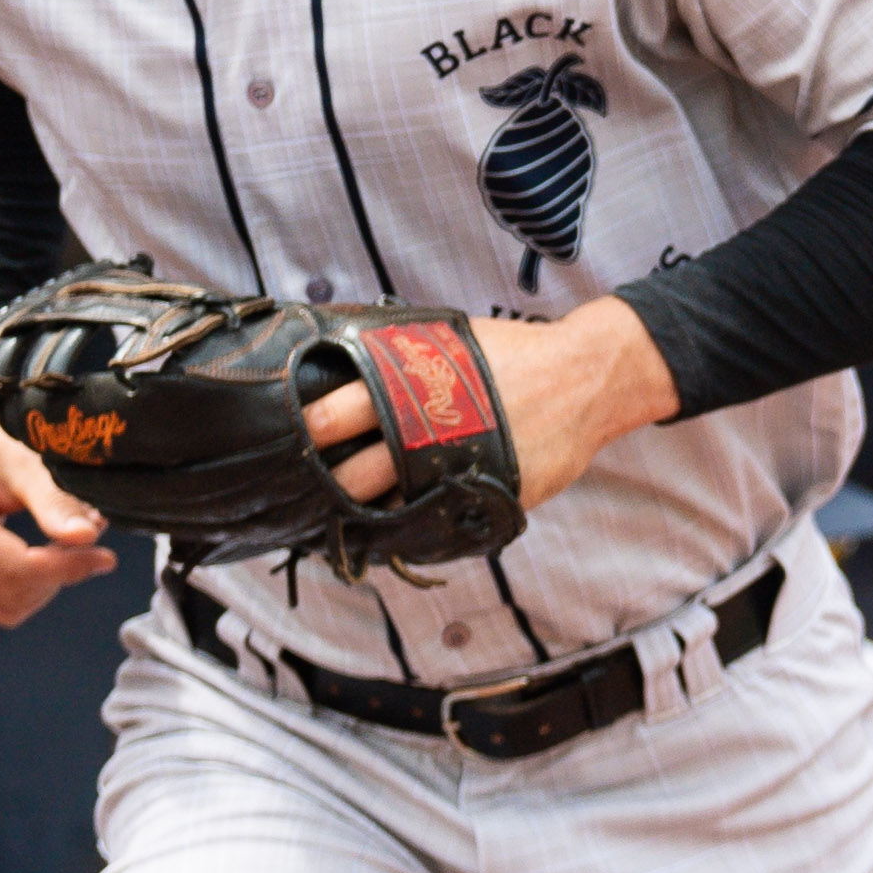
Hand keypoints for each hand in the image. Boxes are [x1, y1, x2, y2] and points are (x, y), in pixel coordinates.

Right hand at [0, 377, 116, 627]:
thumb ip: (55, 501)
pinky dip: (29, 589)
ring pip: (8, 608)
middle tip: (89, 541)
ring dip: (46, 585)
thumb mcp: (24, 461)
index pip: (16, 571)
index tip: (105, 555)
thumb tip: (87, 537)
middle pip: (13, 594)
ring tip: (66, 545)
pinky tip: (45, 557)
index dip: (68, 567)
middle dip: (60, 574)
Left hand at [301, 298, 678, 512]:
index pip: (332, 416)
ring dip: (361, 516)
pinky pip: (432, 528)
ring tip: (344, 516)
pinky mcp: (484, 499)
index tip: (287, 443)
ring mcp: (456, 472)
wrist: (586, 378)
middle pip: (349, 477)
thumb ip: (394, 359)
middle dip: (322, 489)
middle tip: (309, 492)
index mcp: (408, 386)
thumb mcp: (445, 341)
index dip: (302, 434)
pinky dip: (409, 530)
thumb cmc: (512, 355)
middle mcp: (426, 433)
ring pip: (386, 512)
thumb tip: (335, 368)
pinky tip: (395, 527)